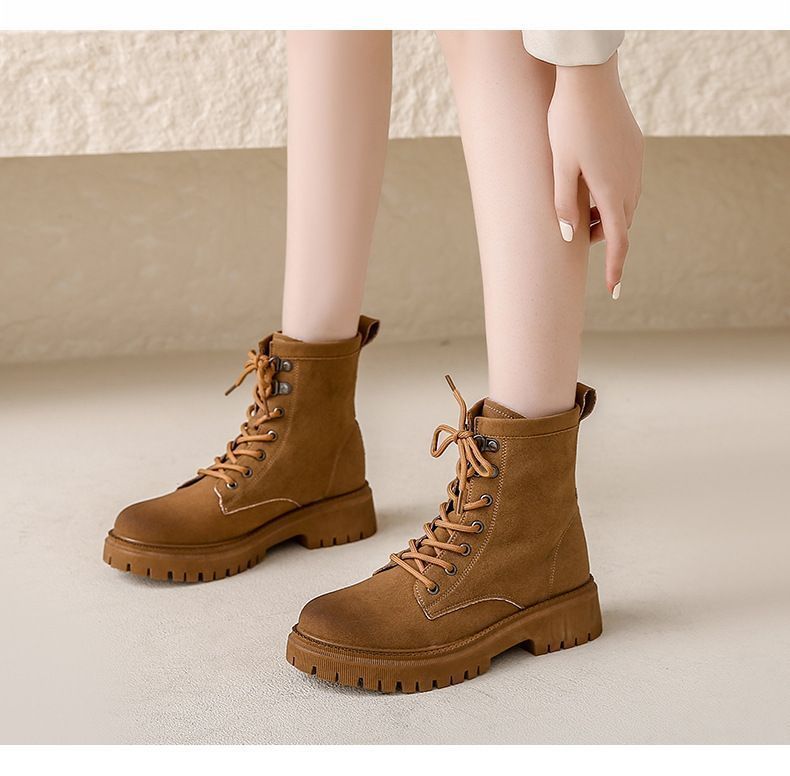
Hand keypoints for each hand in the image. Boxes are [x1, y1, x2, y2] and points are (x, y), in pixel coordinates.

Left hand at [548, 54, 642, 297]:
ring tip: (578, 207)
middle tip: (573, 233)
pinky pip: (626, 183)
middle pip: (619, 224)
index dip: (615, 269)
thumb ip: (564, 204)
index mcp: (612, 191)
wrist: (589, 79)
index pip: (618, 241)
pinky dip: (610, 195)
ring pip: (623, 204)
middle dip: (600, 237)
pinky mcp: (635, 149)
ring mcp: (636, 165)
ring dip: (604, 215)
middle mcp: (630, 182)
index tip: (614, 292)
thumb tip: (570, 237)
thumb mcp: (558, 167)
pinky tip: (590, 181)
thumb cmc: (567, 124)